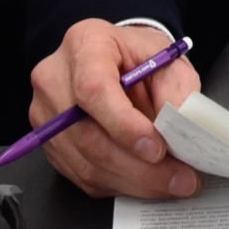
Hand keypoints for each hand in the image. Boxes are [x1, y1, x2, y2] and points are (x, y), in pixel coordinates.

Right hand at [28, 19, 204, 199]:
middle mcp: (55, 80)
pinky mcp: (51, 145)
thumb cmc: (139, 57)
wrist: (119, 61)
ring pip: (87, 163)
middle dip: (139, 165)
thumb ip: (176, 89)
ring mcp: (47, 116)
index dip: (124, 125)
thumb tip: (180, 127)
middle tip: (179, 177)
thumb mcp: (168, 59)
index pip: (93, 89)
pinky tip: (147, 180)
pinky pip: (84, 176)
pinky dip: (121, 184)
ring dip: (134, 180)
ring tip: (172, 182)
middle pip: (88, 135)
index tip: (157, 148)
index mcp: (84, 44)